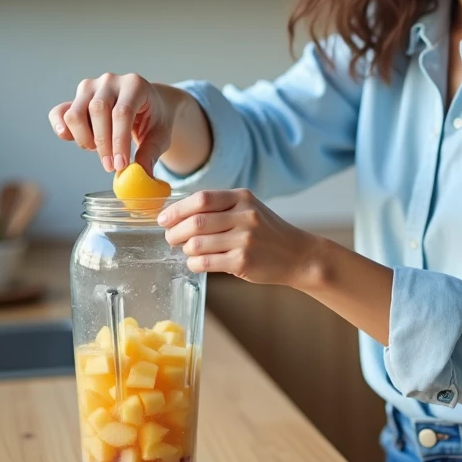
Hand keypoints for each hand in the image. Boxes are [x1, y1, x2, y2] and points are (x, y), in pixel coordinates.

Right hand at [48, 74, 183, 172]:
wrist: (148, 103)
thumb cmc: (154, 118)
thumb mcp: (160, 135)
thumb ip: (151, 153)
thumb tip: (142, 175)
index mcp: (135, 85)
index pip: (122, 112)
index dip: (119, 141)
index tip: (120, 165)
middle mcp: (110, 81)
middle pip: (97, 111)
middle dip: (103, 143)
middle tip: (110, 166)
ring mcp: (90, 86)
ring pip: (75, 114)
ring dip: (84, 138)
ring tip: (99, 149)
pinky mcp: (76, 97)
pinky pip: (59, 113)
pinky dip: (62, 129)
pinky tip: (73, 140)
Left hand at [159, 189, 321, 286]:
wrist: (298, 255)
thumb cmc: (268, 232)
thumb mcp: (249, 209)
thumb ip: (219, 207)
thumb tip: (178, 214)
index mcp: (242, 197)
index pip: (201, 199)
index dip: (177, 210)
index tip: (164, 219)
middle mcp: (244, 216)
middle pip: (195, 222)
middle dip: (174, 232)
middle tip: (170, 238)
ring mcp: (245, 240)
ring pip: (197, 244)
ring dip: (185, 249)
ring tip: (189, 250)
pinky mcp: (243, 262)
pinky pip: (205, 263)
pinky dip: (194, 263)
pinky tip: (197, 262)